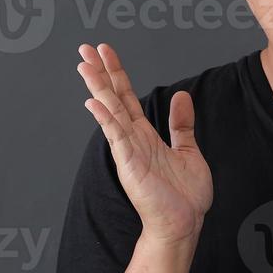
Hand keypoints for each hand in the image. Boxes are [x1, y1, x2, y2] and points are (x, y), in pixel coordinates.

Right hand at [78, 43, 211, 244]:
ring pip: (110, 112)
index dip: (117, 73)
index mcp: (145, 135)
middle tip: (85, 48)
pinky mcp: (129, 163)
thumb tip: (182, 95)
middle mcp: (132, 138)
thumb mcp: (188, 150)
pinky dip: (105, 118)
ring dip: (97, 88)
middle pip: (112, 98)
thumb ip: (181, 124)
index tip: (105, 51)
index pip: (126, 97)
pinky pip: (116, 136)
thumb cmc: (184, 195)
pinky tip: (94, 102)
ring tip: (84, 65)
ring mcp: (128, 150)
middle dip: (100, 72)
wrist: (183, 223)